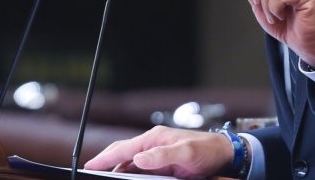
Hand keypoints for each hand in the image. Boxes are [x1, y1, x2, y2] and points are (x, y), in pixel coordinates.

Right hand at [82, 125, 232, 177]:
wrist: (225, 153)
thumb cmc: (207, 150)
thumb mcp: (187, 154)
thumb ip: (162, 156)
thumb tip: (138, 158)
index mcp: (154, 138)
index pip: (123, 149)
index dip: (104, 158)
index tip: (89, 166)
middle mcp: (153, 143)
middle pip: (122, 153)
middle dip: (106, 162)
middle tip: (91, 172)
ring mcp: (157, 152)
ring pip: (130, 162)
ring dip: (117, 170)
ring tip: (104, 177)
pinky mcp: (162, 161)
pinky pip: (140, 168)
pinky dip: (130, 174)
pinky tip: (125, 179)